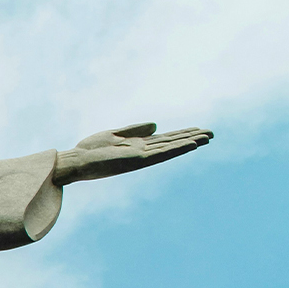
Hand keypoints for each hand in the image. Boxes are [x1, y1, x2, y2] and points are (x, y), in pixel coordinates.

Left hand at [53, 122, 212, 184]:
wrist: (75, 162)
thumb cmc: (90, 150)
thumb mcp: (113, 134)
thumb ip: (134, 130)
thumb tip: (156, 125)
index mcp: (137, 146)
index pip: (165, 139)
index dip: (182, 134)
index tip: (199, 130)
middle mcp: (143, 152)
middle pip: (172, 144)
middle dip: (191, 138)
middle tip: (213, 134)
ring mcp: (141, 157)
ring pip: (170, 149)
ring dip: (189, 143)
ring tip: (207, 138)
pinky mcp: (137, 160)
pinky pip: (161, 154)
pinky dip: (176, 149)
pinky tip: (190, 144)